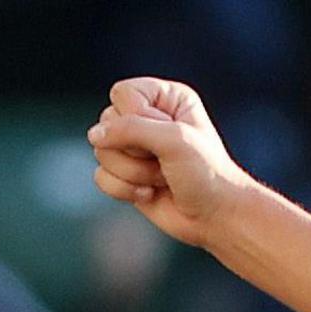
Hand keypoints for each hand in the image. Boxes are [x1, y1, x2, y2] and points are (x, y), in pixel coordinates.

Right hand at [90, 77, 256, 249]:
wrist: (217, 218)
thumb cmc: (206, 174)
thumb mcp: (173, 140)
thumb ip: (130, 129)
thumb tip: (93, 136)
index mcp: (165, 97)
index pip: (123, 93)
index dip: (136, 117)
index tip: (166, 135)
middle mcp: (147, 118)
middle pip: (107, 123)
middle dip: (137, 151)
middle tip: (166, 162)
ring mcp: (134, 148)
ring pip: (102, 152)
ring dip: (134, 173)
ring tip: (162, 178)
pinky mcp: (125, 175)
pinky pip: (101, 177)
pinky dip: (125, 190)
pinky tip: (151, 194)